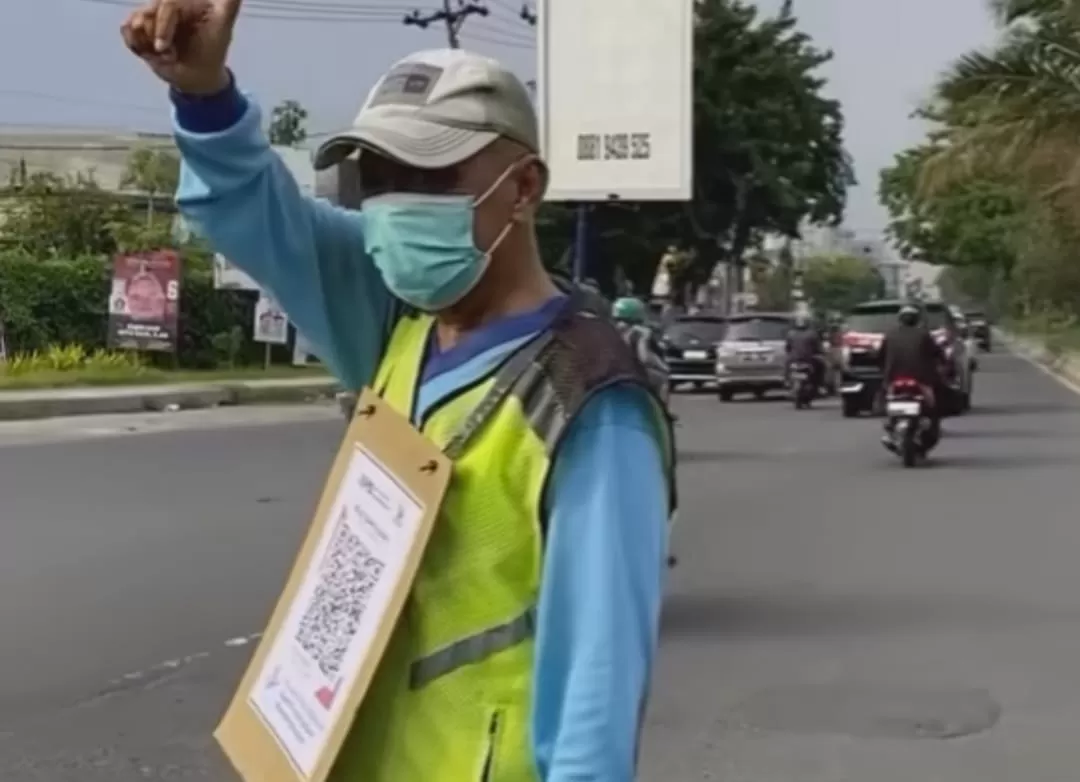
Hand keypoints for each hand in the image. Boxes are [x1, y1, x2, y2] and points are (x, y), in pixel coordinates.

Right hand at [121, 0, 241, 94]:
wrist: (198, 77)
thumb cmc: (212, 51)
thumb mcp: (223, 25)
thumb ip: (229, 4)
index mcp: (182, 2)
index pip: (166, 5)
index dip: (163, 27)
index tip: (163, 46)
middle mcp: (164, 6)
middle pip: (147, 14)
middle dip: (158, 38)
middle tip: (170, 54)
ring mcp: (150, 16)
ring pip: (135, 23)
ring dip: (148, 45)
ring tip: (167, 54)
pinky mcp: (138, 29)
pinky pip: (126, 31)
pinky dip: (137, 45)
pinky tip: (152, 54)